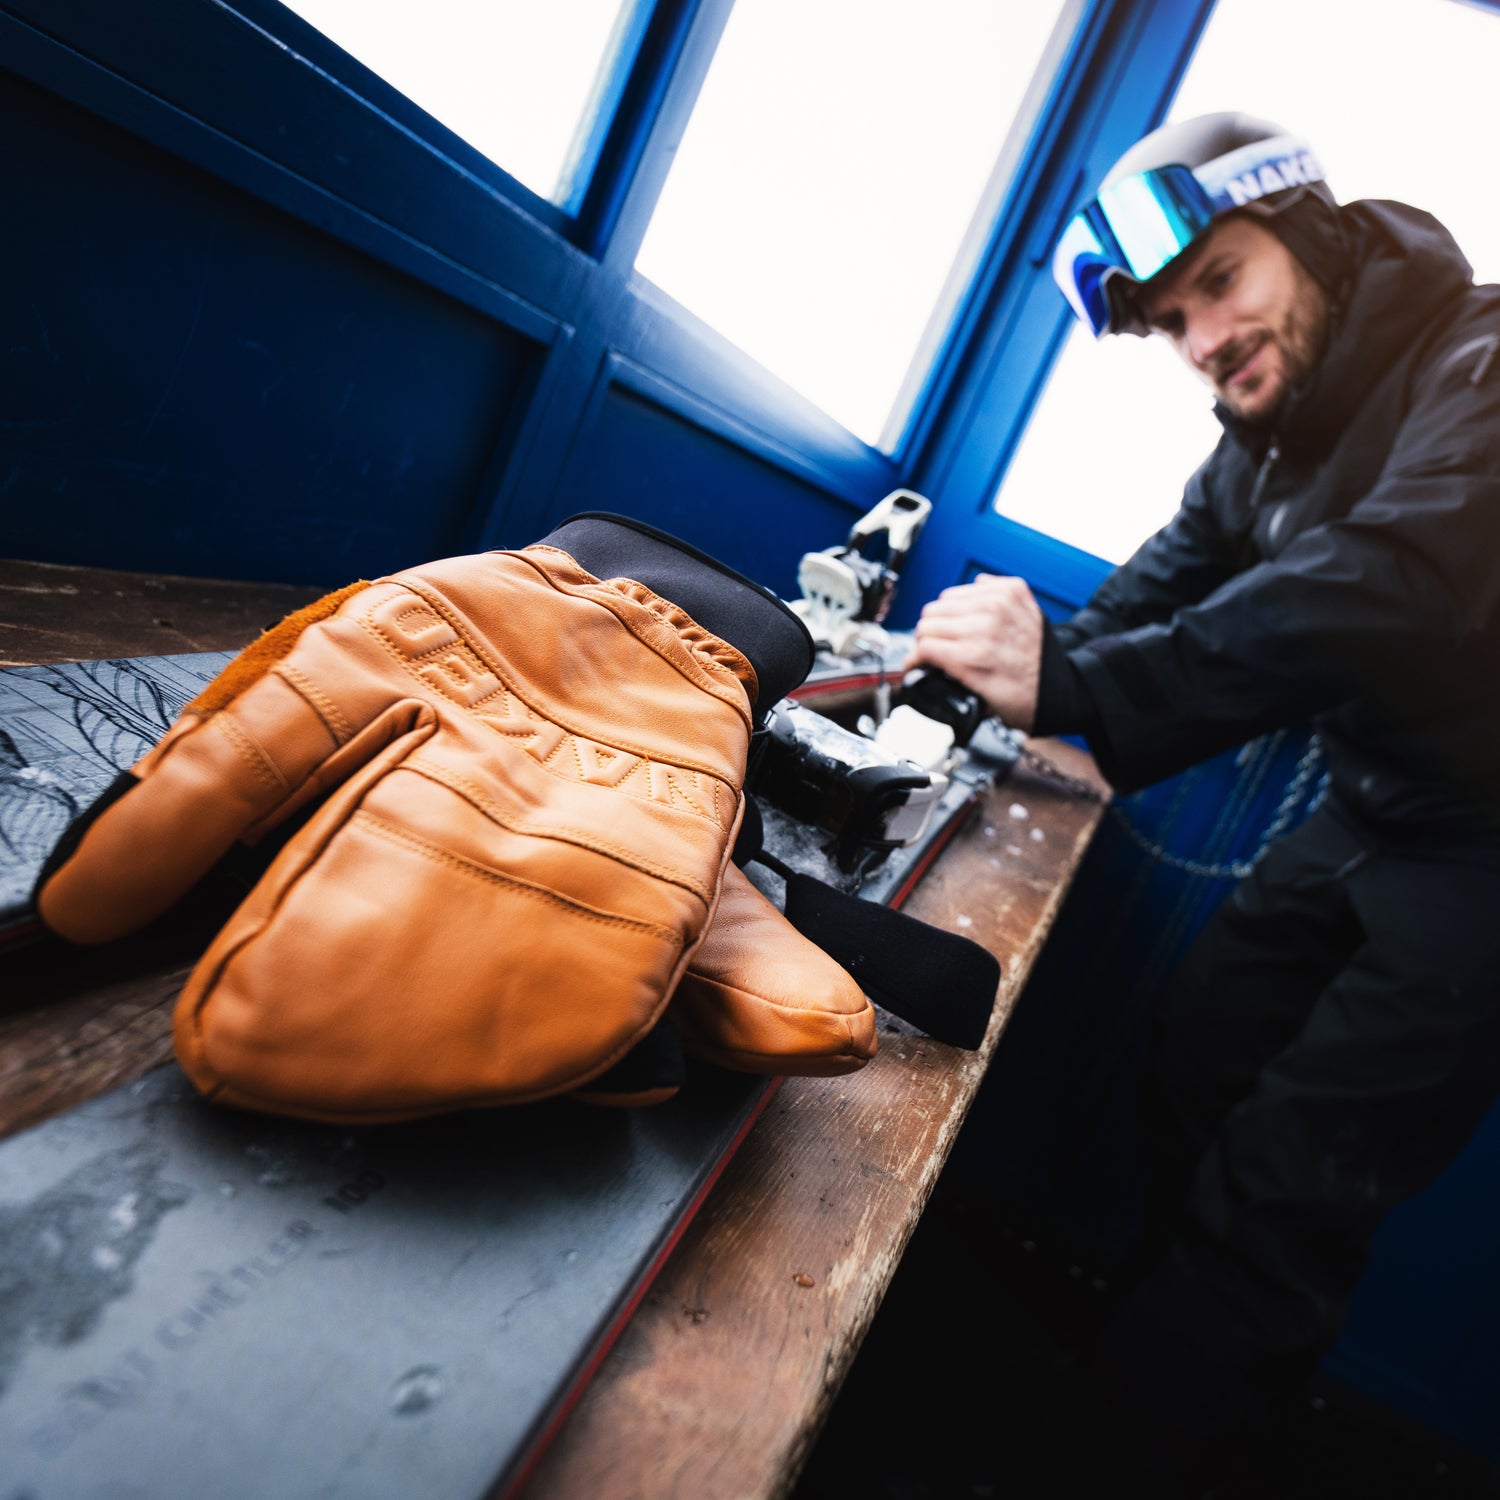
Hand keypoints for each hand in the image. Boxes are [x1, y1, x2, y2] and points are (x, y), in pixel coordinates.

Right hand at [905, 573, 1042, 731]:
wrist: (1062, 686)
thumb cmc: (1025, 697)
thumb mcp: (979, 700)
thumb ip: (947, 676)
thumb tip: (921, 662)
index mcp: (973, 656)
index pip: (923, 645)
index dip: (915, 658)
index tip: (916, 662)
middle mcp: (985, 625)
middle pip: (928, 620)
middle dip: (928, 637)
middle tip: (938, 649)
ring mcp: (1000, 603)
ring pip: (944, 599)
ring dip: (945, 617)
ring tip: (956, 632)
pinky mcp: (1012, 590)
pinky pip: (971, 585)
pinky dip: (968, 600)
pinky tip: (974, 616)